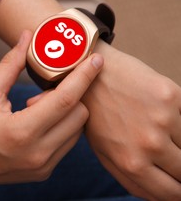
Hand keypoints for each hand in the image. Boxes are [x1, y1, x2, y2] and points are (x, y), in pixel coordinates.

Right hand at [0, 30, 103, 193]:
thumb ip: (10, 64)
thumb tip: (27, 37)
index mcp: (21, 131)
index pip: (65, 100)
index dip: (83, 76)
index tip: (96, 60)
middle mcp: (38, 153)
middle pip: (79, 114)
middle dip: (70, 95)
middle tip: (42, 92)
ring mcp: (43, 166)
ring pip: (77, 130)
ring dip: (66, 111)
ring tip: (35, 109)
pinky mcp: (44, 171)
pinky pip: (67, 143)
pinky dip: (61, 126)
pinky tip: (38, 122)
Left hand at [83, 41, 180, 199]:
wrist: (91, 74)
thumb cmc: (96, 116)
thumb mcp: (103, 152)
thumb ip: (131, 178)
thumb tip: (160, 197)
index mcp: (131, 164)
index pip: (173, 194)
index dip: (178, 190)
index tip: (177, 181)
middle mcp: (150, 146)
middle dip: (180, 168)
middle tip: (170, 156)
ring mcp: (164, 121)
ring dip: (180, 144)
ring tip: (161, 132)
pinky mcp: (173, 97)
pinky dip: (180, 122)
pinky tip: (164, 116)